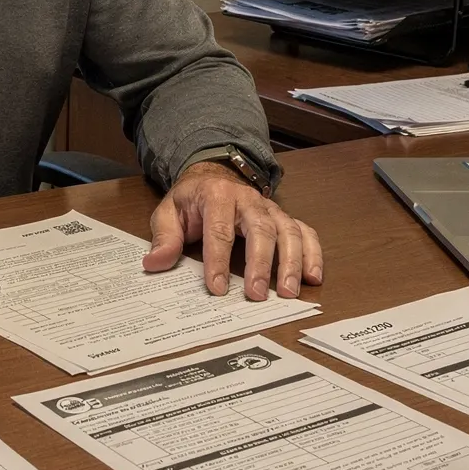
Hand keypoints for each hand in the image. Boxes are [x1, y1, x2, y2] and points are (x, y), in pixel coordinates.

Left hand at [145, 161, 322, 299]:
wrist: (214, 174)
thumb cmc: (192, 199)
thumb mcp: (169, 212)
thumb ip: (164, 237)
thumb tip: (154, 263)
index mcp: (216, 195)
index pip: (219, 229)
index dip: (218, 260)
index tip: (217, 288)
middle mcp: (248, 199)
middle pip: (260, 230)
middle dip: (260, 264)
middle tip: (257, 295)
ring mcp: (270, 208)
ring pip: (288, 231)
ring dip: (291, 262)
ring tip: (289, 293)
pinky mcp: (284, 217)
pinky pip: (305, 231)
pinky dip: (313, 253)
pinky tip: (313, 277)